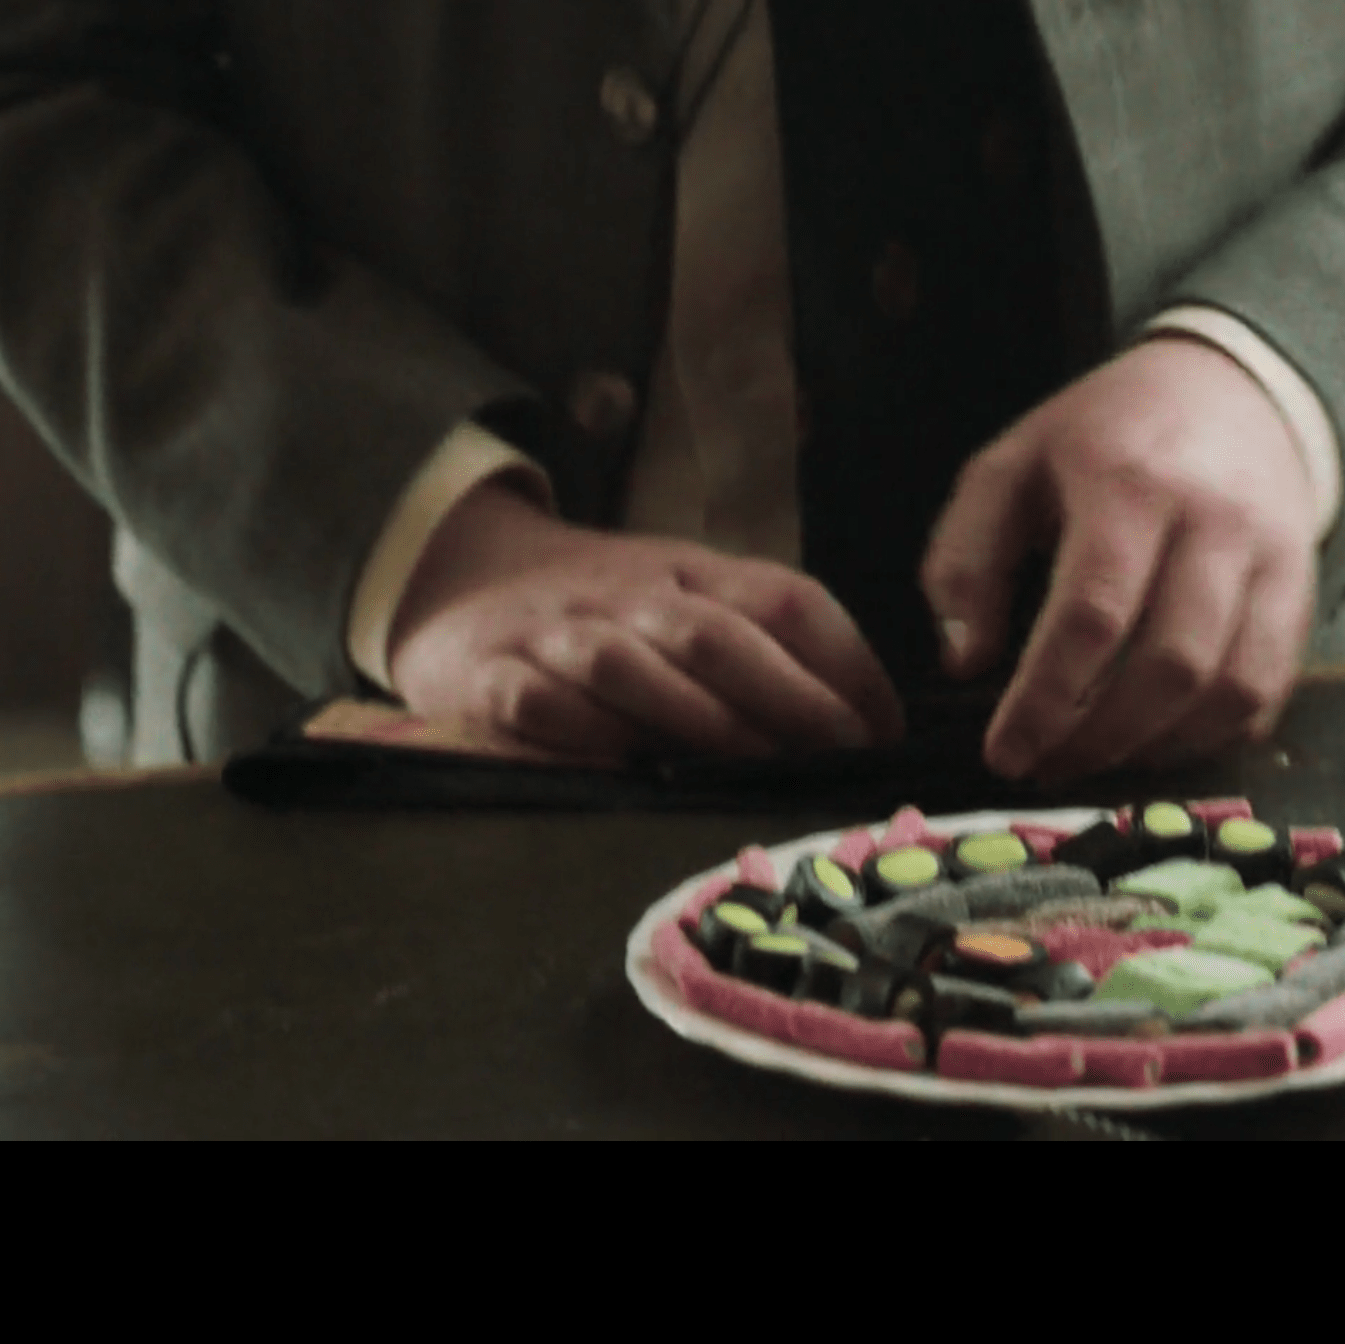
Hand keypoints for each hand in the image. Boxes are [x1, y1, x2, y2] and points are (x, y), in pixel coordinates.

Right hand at [388, 480, 906, 763]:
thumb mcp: (684, 598)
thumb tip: (868, 724)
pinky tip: (636, 773)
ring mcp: (558, 634)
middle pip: (716, 633)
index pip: (783, 598)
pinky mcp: (492, 677)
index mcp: (690, 570)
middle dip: (789, 697)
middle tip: (841, 756)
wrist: (459, 576)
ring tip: (760, 770)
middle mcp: (628, 594)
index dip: (844, 660)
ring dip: (704, 720)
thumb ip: (763, 646)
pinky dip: (592, 738)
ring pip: (632, 665)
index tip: (884, 727)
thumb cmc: (601, 609)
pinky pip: (543, 703)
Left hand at [922, 335, 1319, 783]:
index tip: (1003, 751)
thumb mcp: (1011, 467)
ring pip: (1230, 687)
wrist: (1230, 389)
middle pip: (1169, 664)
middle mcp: (1213, 522)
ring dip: (1157, 746)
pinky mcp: (1304, 588)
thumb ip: (966, 558)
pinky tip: (1159, 739)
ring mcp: (1271, 557)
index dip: (1045, 699)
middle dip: (1099, 737)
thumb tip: (965, 661)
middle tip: (1046, 766)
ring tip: (1097, 758)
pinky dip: (1214, 734)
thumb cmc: (1106, 437)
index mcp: (1128, 484)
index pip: (1091, 615)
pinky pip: (1269, 688)